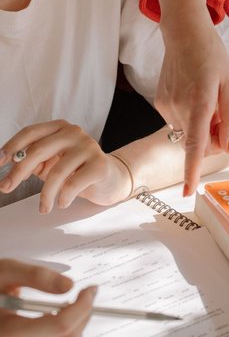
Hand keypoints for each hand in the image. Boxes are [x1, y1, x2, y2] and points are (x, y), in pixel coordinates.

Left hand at [0, 122, 130, 211]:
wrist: (110, 178)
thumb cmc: (77, 170)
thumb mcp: (52, 163)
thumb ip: (34, 162)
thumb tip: (10, 171)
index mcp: (59, 128)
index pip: (30, 132)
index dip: (12, 146)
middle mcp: (73, 132)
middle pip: (38, 150)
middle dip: (18, 172)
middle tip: (6, 188)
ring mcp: (88, 146)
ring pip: (56, 172)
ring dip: (45, 195)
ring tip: (44, 208)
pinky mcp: (99, 164)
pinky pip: (73, 184)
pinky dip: (63, 197)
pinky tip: (63, 202)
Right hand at [0, 259, 95, 336]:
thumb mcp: (7, 272)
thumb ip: (37, 276)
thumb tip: (69, 286)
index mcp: (9, 336)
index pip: (61, 326)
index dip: (82, 305)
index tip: (90, 290)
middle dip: (84, 313)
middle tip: (83, 295)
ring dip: (79, 329)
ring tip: (68, 311)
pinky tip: (60, 328)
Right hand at [156, 13, 228, 195]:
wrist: (183, 33)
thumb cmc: (211, 57)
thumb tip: (228, 147)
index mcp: (200, 103)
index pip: (194, 145)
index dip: (192, 170)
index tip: (188, 191)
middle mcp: (179, 107)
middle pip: (198, 142)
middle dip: (212, 139)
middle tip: (222, 115)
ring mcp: (166, 105)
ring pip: (188, 132)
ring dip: (201, 126)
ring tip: (207, 98)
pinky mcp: (160, 102)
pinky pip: (179, 121)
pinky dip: (190, 117)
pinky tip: (194, 93)